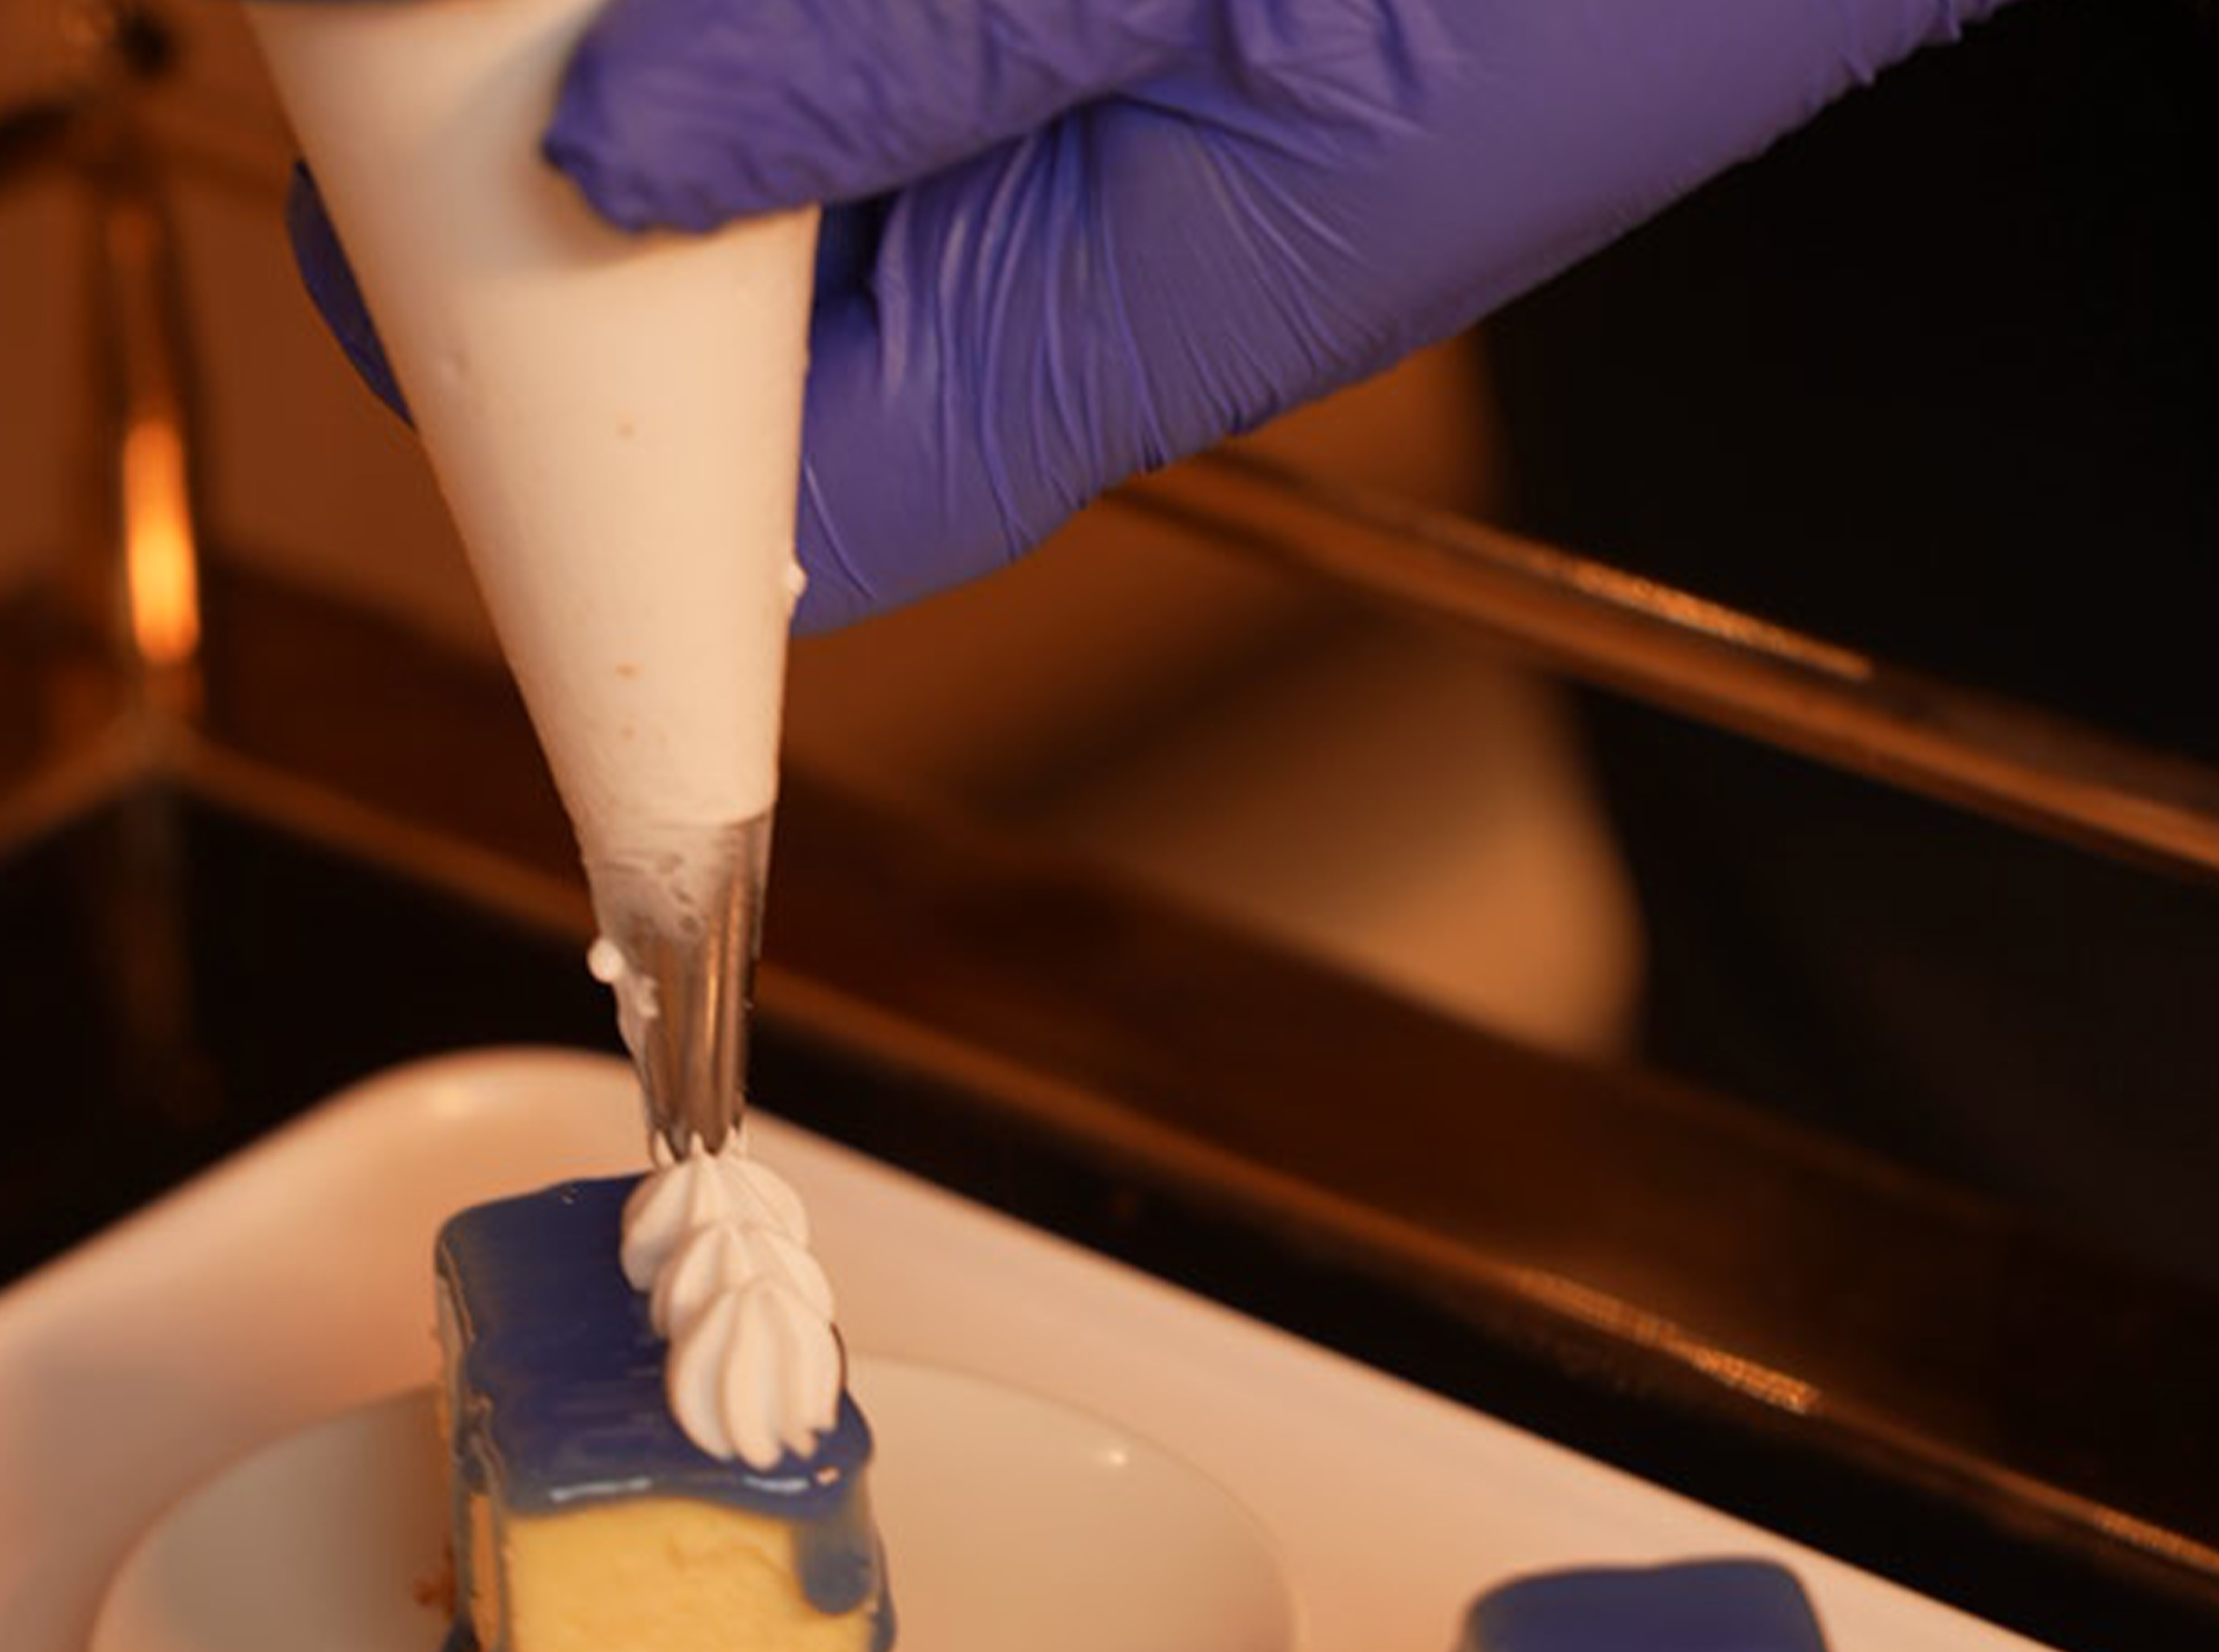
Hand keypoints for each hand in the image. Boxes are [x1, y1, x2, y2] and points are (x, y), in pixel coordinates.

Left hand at [292, 0, 2000, 629]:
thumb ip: (901, 57)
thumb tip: (641, 159)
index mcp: (1153, 326)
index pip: (824, 503)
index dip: (613, 432)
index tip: (438, 265)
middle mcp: (1172, 277)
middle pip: (842, 327)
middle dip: (664, 202)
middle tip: (516, 37)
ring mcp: (1215, 157)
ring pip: (914, 175)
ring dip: (782, 78)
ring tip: (662, 20)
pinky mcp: (1249, 52)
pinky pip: (1013, 71)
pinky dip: (920, 36)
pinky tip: (869, 3)